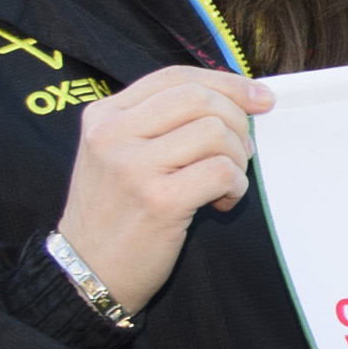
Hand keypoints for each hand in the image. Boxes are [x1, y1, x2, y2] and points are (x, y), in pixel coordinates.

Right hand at [57, 65, 269, 312]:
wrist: (88, 270)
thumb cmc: (116, 212)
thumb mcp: (118, 154)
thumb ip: (160, 123)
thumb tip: (237, 98)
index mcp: (103, 115)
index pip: (175, 77)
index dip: (226, 83)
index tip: (260, 98)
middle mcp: (112, 134)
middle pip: (200, 99)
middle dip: (237, 123)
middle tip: (239, 154)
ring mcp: (133, 167)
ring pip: (217, 133)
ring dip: (237, 159)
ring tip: (224, 183)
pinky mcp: (159, 201)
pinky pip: (223, 172)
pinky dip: (236, 187)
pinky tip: (219, 204)